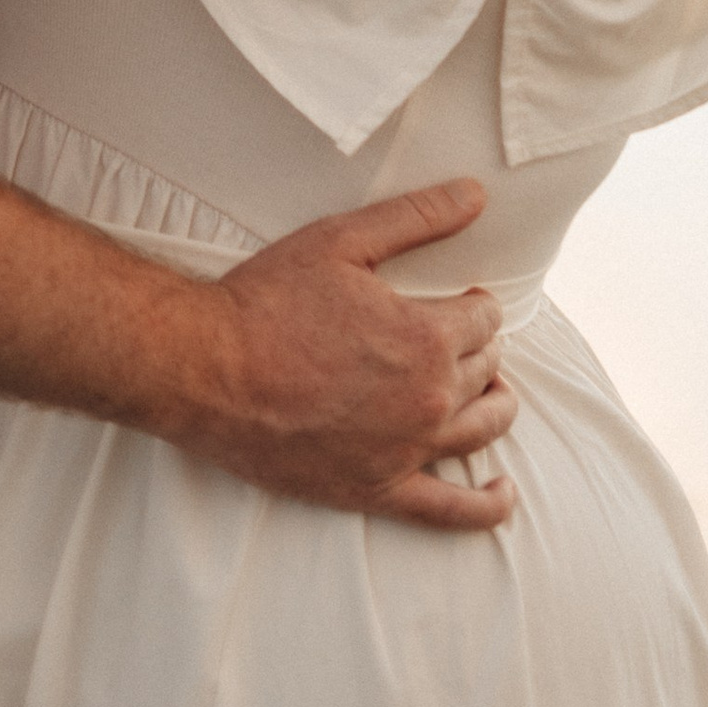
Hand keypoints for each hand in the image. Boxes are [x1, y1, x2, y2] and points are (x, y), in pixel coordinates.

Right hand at [172, 178, 517, 530]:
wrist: (206, 371)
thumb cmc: (267, 300)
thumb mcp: (342, 240)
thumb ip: (417, 216)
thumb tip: (476, 194)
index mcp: (426, 336)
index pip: (486, 318)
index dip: (475, 303)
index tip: (459, 299)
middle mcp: (429, 398)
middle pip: (486, 370)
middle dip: (478, 347)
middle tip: (453, 337)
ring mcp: (406, 451)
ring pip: (482, 429)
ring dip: (494, 405)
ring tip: (490, 392)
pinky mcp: (377, 490)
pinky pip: (451, 512)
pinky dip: (485, 507)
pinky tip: (500, 494)